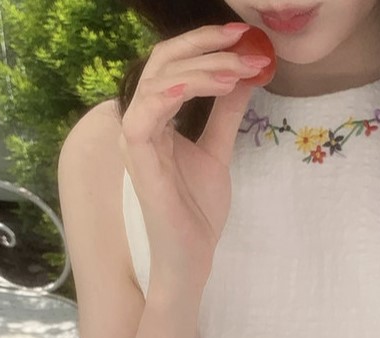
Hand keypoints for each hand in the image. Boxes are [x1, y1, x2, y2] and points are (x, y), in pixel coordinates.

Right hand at [120, 23, 271, 285]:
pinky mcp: (137, 162)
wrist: (190, 259)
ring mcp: (135, 141)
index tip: (242, 36)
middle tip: (244, 45)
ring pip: (158, 82)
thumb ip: (225, 114)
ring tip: (237, 73)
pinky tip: (200, 88)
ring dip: (201, 70)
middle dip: (205, 46)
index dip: (204, 42)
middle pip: (162, 61)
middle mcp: (140, 121)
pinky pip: (143, 117)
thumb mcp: (218, 152)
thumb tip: (244, 77)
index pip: (172, 62)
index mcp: (156, 116)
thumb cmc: (196, 213)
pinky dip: (170, 95)